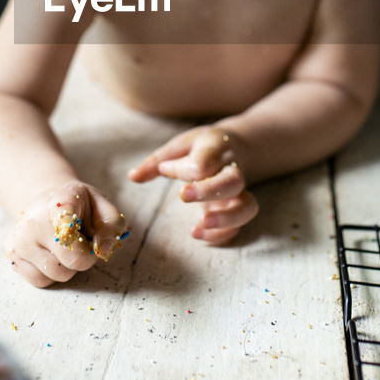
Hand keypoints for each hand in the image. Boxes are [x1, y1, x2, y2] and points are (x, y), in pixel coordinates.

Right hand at [5, 181, 128, 287]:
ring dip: (68, 268)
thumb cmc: (79, 208)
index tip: (78, 231)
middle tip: (83, 243)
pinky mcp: (12, 255)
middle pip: (72, 261)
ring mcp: (20, 238)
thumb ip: (111, 227)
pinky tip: (51, 255)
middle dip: (85, 258)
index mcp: (60, 201)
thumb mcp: (102, 208)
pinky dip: (52, 275)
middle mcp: (34, 220)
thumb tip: (103, 252)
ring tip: (66, 248)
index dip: (77, 235)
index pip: (65, 221)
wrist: (46, 202)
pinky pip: (40, 281)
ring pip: (56, 274)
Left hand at [128, 125, 257, 244]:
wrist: (238, 146)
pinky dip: (222, 234)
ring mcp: (240, 192)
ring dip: (225, 218)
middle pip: (232, 182)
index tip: (164, 168)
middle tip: (183, 196)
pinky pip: (240, 224)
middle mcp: (232, 170)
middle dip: (209, 191)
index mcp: (216, 149)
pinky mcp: (239, 208)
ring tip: (199, 224)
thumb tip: (133, 177)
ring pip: (246, 206)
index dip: (183, 168)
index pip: (204, 161)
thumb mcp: (179, 146)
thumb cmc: (202, 147)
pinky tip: (197, 233)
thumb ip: (156, 162)